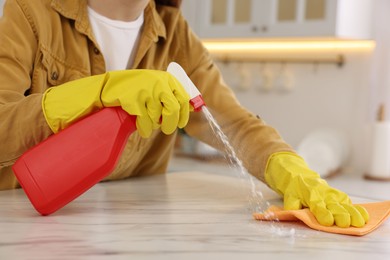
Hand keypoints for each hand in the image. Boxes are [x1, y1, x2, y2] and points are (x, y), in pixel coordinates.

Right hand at [43, 70, 189, 137]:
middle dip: (171, 123)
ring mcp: (145, 90)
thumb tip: (189, 109)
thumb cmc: (133, 90)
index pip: (183, 98)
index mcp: (165, 78)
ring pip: (159, 117)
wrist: (105, 88)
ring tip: (148, 125)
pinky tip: (141, 128)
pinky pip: (145, 121)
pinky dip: (144, 128)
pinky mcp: (133, 99)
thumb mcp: (153, 88)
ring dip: (154, 126)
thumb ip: (169, 96)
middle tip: (167, 130)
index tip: (181, 122)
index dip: (184, 113)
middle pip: (173, 108)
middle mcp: (157, 82)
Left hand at [265, 152, 368, 226]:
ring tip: (358, 222)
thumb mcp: (289, 196)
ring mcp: (332, 194)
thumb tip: (291, 213)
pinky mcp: (338, 195)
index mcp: (310, 194)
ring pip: (344, 203)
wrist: (299, 175)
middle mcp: (323, 193)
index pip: (317, 205)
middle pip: (333, 205)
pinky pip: (348, 201)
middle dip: (340, 214)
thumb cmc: (294, 189)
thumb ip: (291, 206)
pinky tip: (363, 216)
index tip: (328, 222)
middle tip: (345, 223)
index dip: (322, 213)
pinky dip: (357, 208)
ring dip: (352, 212)